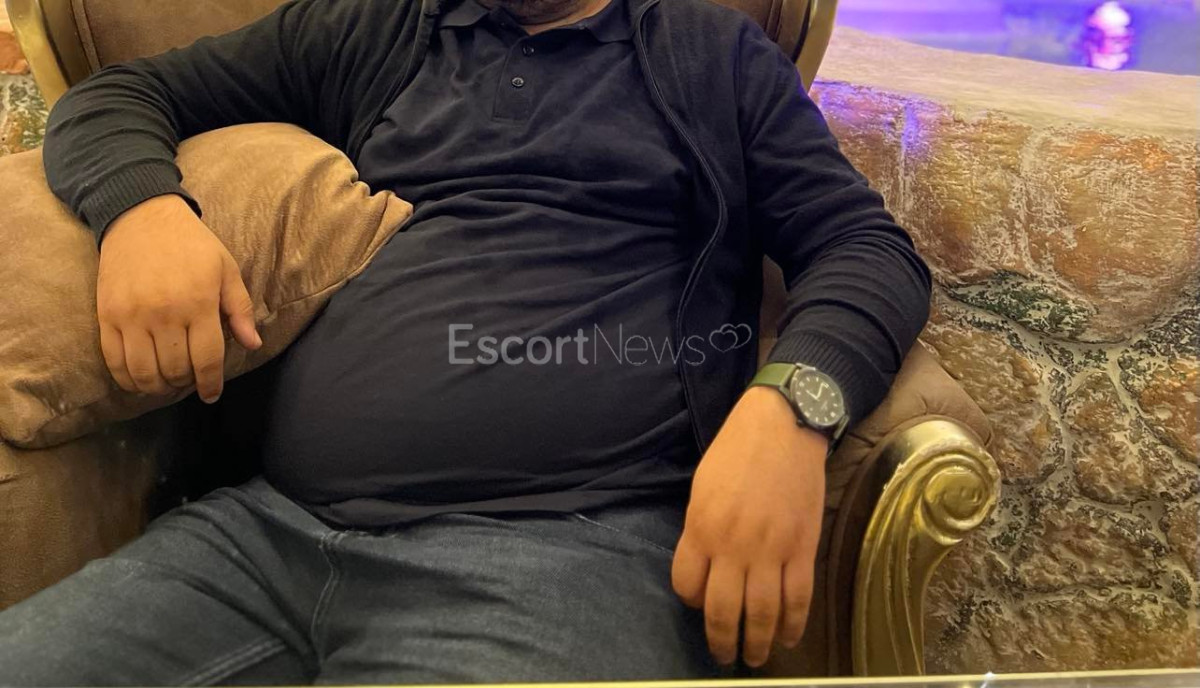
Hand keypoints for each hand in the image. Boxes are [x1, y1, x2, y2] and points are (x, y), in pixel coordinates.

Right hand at [97, 194, 260, 402]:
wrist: (140, 216)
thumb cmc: (192, 244)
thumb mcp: (226, 269)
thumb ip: (240, 309)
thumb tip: (253, 344)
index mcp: (199, 303)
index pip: (207, 359)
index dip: (211, 384)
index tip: (211, 394)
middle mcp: (165, 313)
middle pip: (176, 370)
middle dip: (186, 383)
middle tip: (190, 379)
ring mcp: (132, 316)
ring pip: (145, 372)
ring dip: (158, 386)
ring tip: (167, 382)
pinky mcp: (107, 316)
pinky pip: (114, 361)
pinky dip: (128, 379)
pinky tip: (140, 380)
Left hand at [671, 386, 826, 667]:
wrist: (784, 425)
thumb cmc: (736, 450)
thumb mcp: (702, 487)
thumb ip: (701, 529)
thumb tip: (705, 565)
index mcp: (702, 528)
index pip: (687, 585)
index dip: (691, 601)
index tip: (699, 604)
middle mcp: (733, 546)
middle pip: (722, 610)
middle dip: (721, 641)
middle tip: (724, 656)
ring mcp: (771, 550)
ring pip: (761, 613)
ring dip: (757, 643)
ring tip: (754, 657)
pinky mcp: (803, 548)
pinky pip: (798, 598)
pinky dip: (794, 624)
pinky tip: (789, 637)